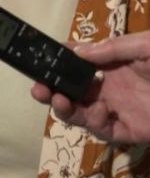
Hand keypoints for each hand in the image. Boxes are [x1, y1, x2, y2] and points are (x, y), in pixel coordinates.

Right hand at [31, 32, 149, 143]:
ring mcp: (118, 110)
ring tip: (58, 100)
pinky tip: (100, 111)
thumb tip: (77, 52)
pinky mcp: (128, 131)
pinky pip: (102, 130)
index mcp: (111, 64)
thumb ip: (113, 49)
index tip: (40, 58)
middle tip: (38, 87)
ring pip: (80, 112)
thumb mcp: (147, 46)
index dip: (56, 60)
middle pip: (70, 90)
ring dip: (64, 107)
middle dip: (50, 88)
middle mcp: (109, 87)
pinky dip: (94, 122)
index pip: (76, 62)